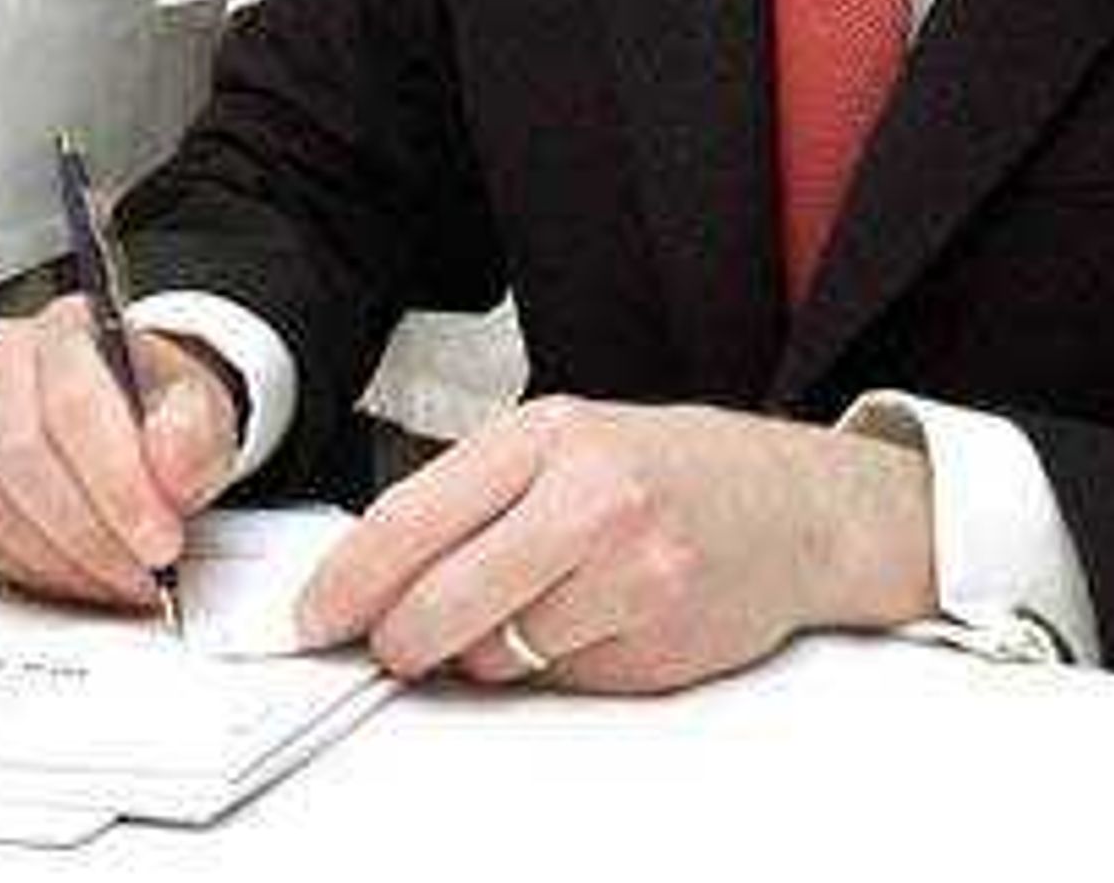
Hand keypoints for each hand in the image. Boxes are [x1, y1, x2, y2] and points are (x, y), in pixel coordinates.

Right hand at [0, 296, 239, 610]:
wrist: (134, 422)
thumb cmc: (156, 409)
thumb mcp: (200, 408)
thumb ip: (193, 429)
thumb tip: (168, 466)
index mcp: (64, 328)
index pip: (73, 404)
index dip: (116, 483)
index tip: (158, 537)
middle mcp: (1, 361)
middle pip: (23, 455)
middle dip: (91, 529)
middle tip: (143, 567)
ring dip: (65, 556)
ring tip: (121, 575)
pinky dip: (37, 567)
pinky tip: (83, 573)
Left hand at [296, 397, 935, 694]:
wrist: (798, 503)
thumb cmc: (672, 467)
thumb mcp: (565, 441)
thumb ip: (474, 496)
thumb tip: (374, 574)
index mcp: (547, 435)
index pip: (411, 519)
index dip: (348, 582)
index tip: (315, 617)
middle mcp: (590, 498)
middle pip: (441, 602)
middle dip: (399, 639)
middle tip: (392, 645)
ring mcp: (630, 573)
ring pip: (498, 654)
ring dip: (488, 651)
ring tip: (536, 605)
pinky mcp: (657, 639)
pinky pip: (560, 679)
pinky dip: (554, 665)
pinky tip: (592, 620)